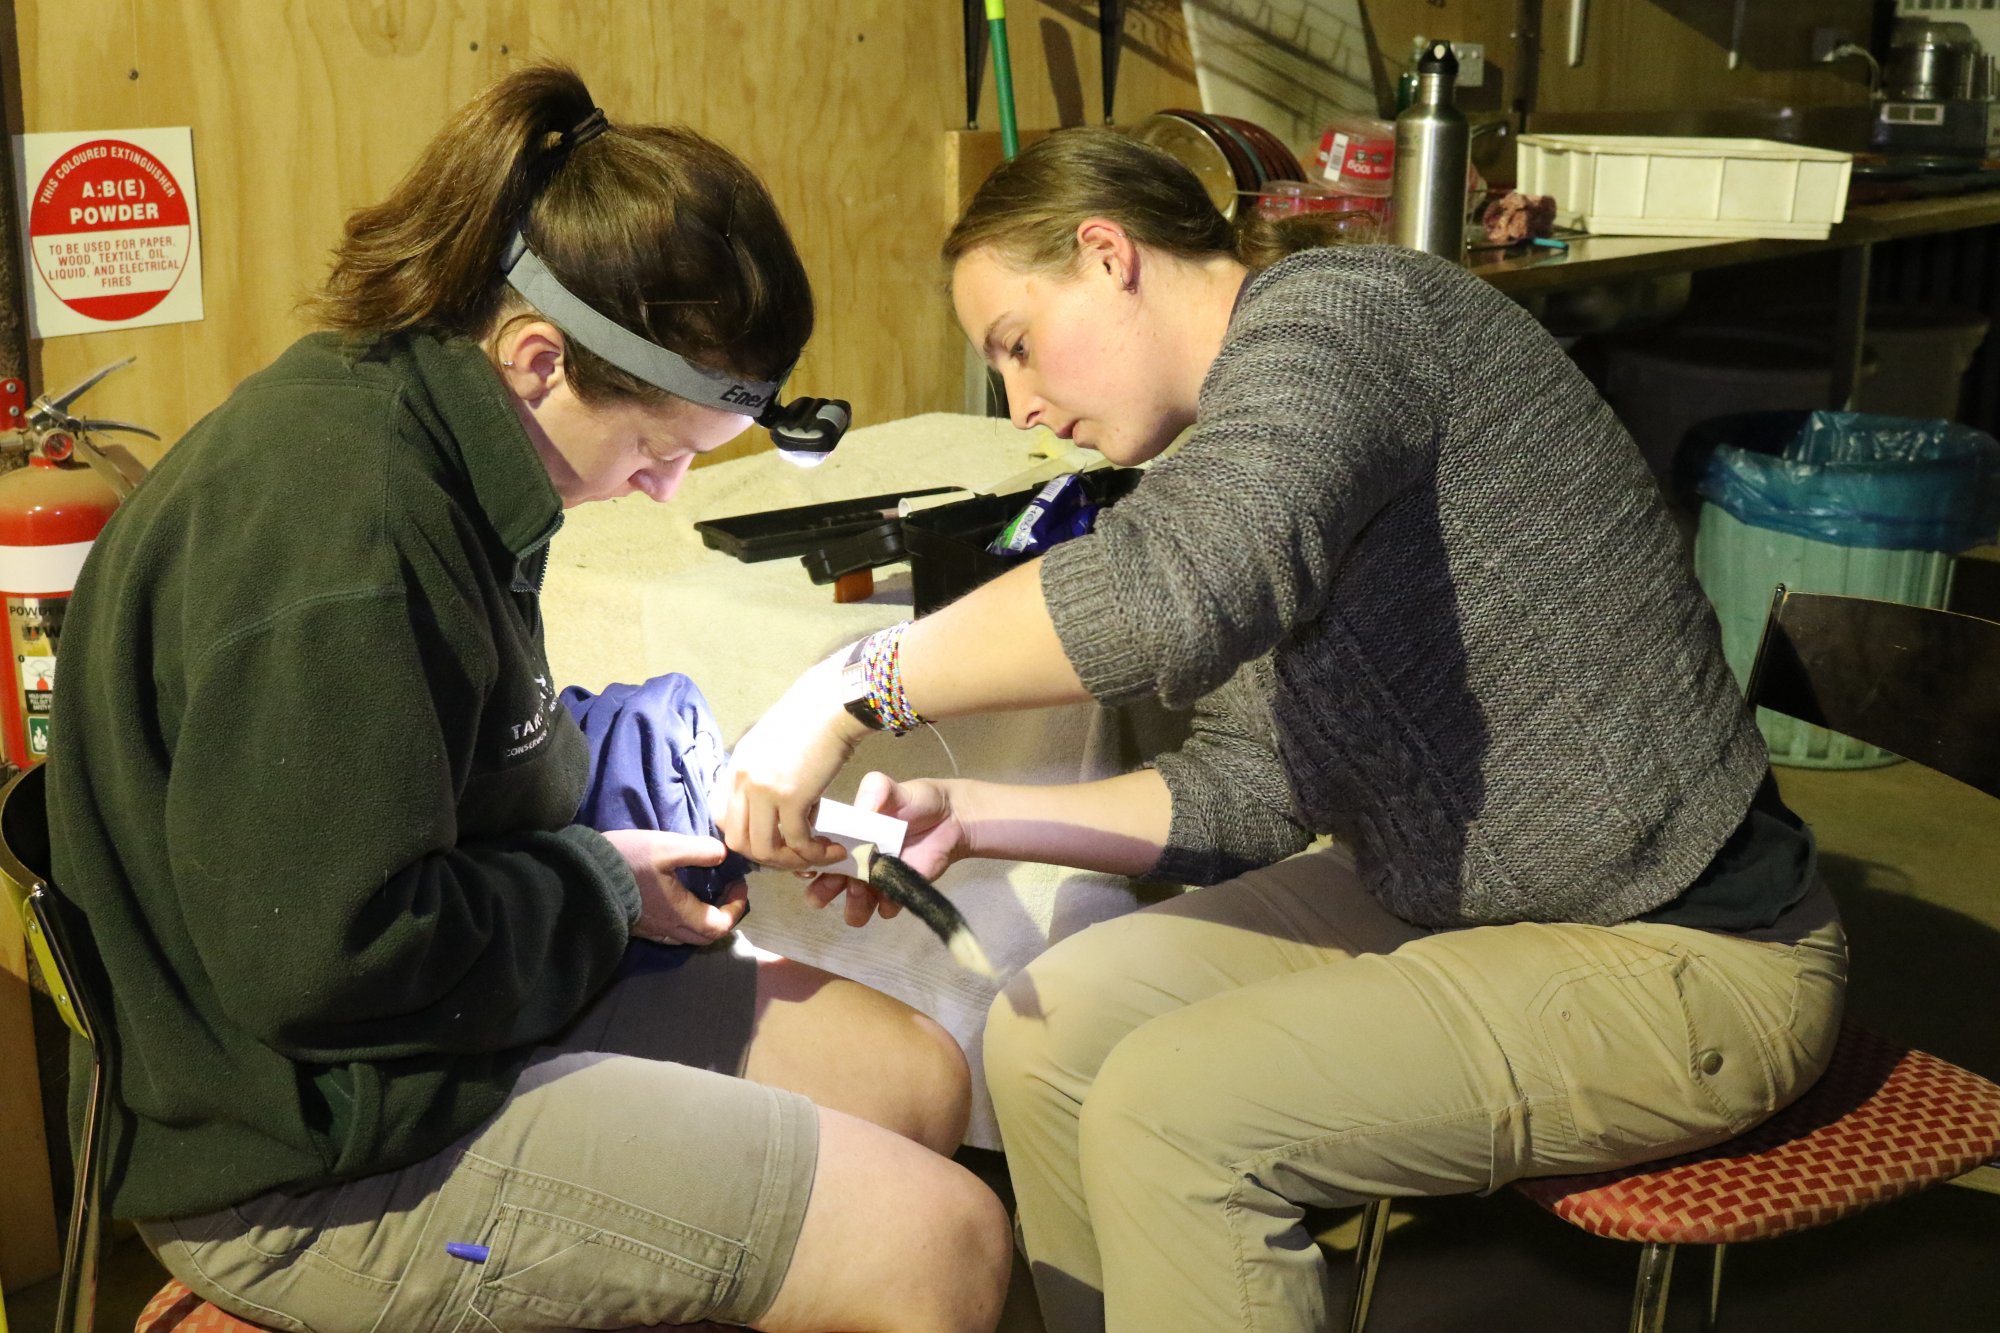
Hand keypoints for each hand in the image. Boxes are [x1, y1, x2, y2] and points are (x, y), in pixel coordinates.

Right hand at [602, 829, 749, 945]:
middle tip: (727, 890)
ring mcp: (653, 930)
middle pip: (708, 936)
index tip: (738, 884)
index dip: (736, 906)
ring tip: (707, 893)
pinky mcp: (640, 926)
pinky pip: (672, 932)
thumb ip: (698, 850)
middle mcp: (669, 929)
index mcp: (681, 915)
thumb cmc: (627, 862)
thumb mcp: (666, 847)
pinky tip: (681, 899)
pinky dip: (687, 919)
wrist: (582, 877)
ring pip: (689, 936)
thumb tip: (723, 854)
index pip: (721, 924)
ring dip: (706, 918)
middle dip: (724, 915)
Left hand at [721, 650, 868, 869]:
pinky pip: (797, 840)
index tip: (769, 838)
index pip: (720, 817)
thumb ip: (763, 771)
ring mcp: (763, 790)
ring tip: (816, 857)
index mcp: (735, 766)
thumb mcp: (771, 743)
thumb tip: (773, 799)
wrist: (832, 704)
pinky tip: (833, 849)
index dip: (743, 836)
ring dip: (791, 861)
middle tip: (794, 856)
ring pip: (765, 849)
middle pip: (738, 840)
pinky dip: (814, 853)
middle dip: (767, 858)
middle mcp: (743, 780)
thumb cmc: (811, 718)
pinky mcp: (791, 797)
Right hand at [804, 772, 972, 927]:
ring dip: (853, 906)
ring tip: (862, 892)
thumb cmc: (915, 800)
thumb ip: (875, 790)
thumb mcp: (891, 787)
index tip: (809, 865)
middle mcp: (852, 862)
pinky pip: (885, 909)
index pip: (814, 852)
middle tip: (831, 888)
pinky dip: (886, 906)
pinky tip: (892, 895)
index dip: (806, 861)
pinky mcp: (898, 893)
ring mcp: (875, 880)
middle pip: (826, 886)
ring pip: (853, 905)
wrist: (952, 818)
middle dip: (822, 893)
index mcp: (843, 836)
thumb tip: (862, 809)